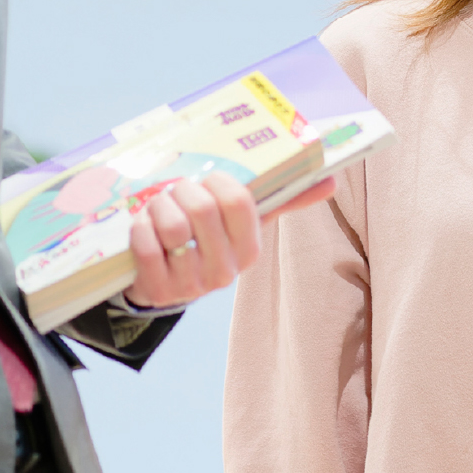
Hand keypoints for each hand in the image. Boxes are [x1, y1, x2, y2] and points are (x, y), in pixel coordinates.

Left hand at [123, 175, 337, 310]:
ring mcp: (192, 285)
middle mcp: (226, 271)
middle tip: (176, 191)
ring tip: (158, 207)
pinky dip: (140, 229)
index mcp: (250, 249)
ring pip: (173, 226)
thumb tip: (332, 182)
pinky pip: (146, 247)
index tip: (208, 180)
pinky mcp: (159, 291)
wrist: (166, 280)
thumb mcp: (245, 221)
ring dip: (159, 207)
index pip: (240, 201)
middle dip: (182, 190)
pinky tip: (144, 229)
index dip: (219, 181)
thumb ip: (284, 199)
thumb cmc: (209, 239)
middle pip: (203, 208)